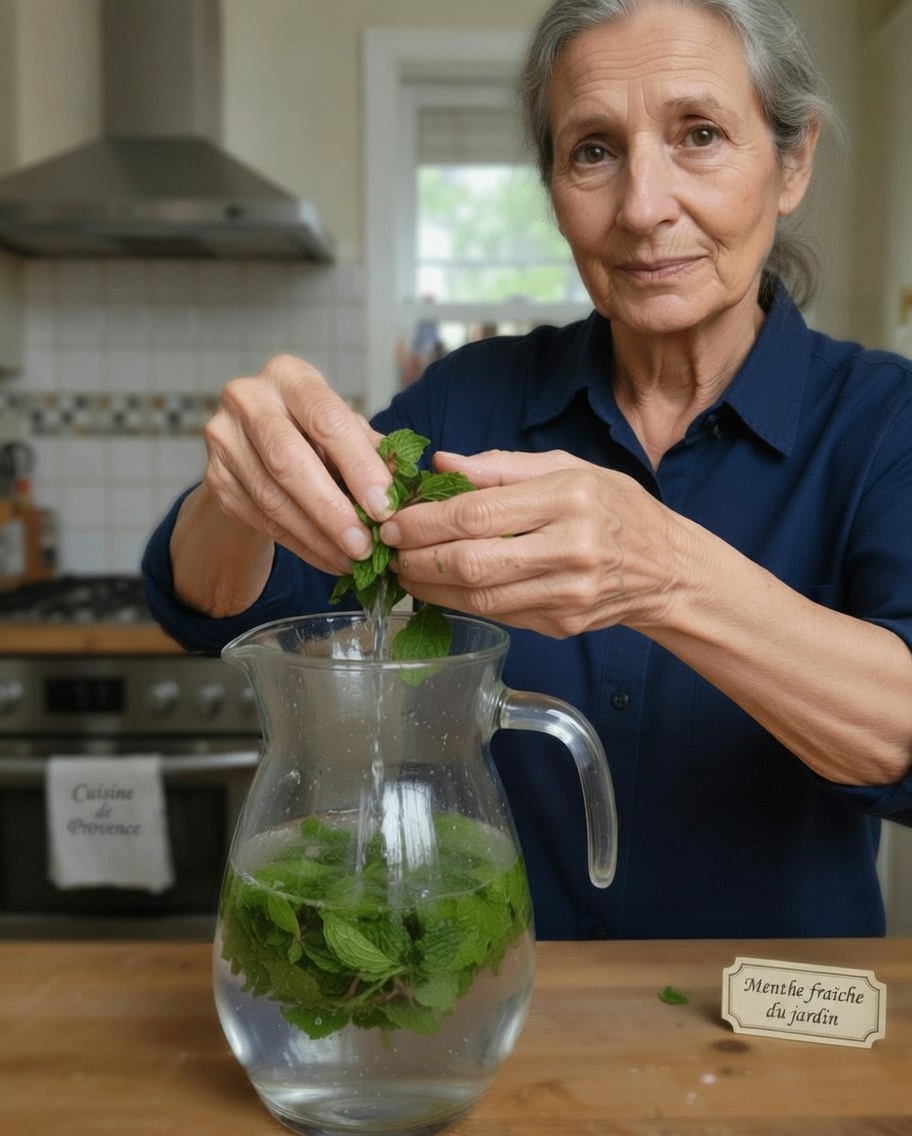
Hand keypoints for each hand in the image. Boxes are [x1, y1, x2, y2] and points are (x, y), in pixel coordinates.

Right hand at [202, 354, 393, 574]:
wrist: (257, 444)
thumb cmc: (313, 431)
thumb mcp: (345, 430)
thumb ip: (373, 451)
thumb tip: (404, 485)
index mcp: (289, 375)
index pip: (326, 420)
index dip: (358, 466)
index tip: (385, 507)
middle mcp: (248, 399)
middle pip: (288, 461)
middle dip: (332, 509)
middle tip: (365, 545)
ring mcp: (224, 439)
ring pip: (272, 498)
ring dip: (318, 536)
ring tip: (352, 559)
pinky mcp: (217, 479)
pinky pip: (262, 520)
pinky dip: (301, 545)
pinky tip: (329, 558)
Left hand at [380, 449, 681, 637]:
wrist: (666, 568)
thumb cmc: (615, 508)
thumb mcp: (568, 468)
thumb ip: (501, 466)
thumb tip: (441, 464)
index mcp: (569, 496)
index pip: (478, 513)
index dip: (425, 520)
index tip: (393, 521)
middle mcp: (571, 547)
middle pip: (472, 560)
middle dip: (418, 557)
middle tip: (388, 550)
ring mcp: (568, 592)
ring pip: (480, 596)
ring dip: (430, 586)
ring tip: (404, 571)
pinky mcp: (563, 624)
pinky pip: (498, 614)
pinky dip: (461, 602)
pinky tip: (440, 588)